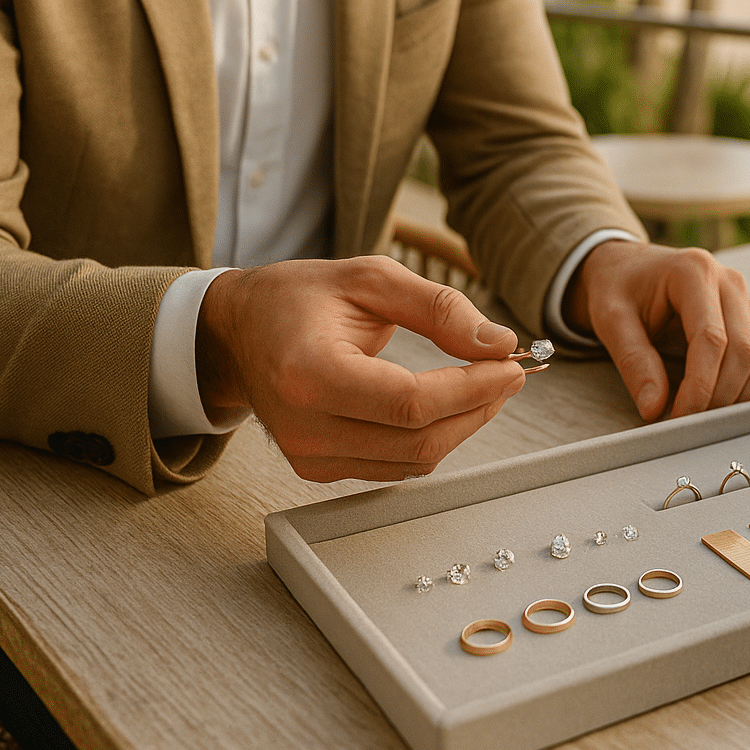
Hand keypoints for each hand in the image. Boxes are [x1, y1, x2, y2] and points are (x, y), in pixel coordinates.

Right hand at [197, 256, 526, 481]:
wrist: (239, 333)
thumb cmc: (299, 299)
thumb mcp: (370, 279)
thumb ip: (438, 308)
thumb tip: (498, 344)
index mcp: (308, 373)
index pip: (410, 402)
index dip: (472, 389)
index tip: (511, 366)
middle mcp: (303, 427)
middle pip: (418, 440)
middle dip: (478, 409)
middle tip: (509, 373)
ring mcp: (309, 456)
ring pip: (414, 460)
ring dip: (463, 426)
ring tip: (486, 384)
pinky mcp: (318, 470)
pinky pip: (396, 466)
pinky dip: (434, 437)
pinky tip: (450, 404)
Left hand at [568, 241, 749, 420]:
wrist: (631, 269)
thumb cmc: (618, 290)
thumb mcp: (611, 320)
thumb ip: (633, 362)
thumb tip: (654, 409)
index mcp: (693, 272)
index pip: (711, 338)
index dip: (700, 386)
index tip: (678, 418)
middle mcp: (730, 282)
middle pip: (745, 352)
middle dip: (719, 397)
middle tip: (688, 423)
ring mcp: (748, 300)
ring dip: (742, 397)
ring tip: (704, 415)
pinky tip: (723, 402)